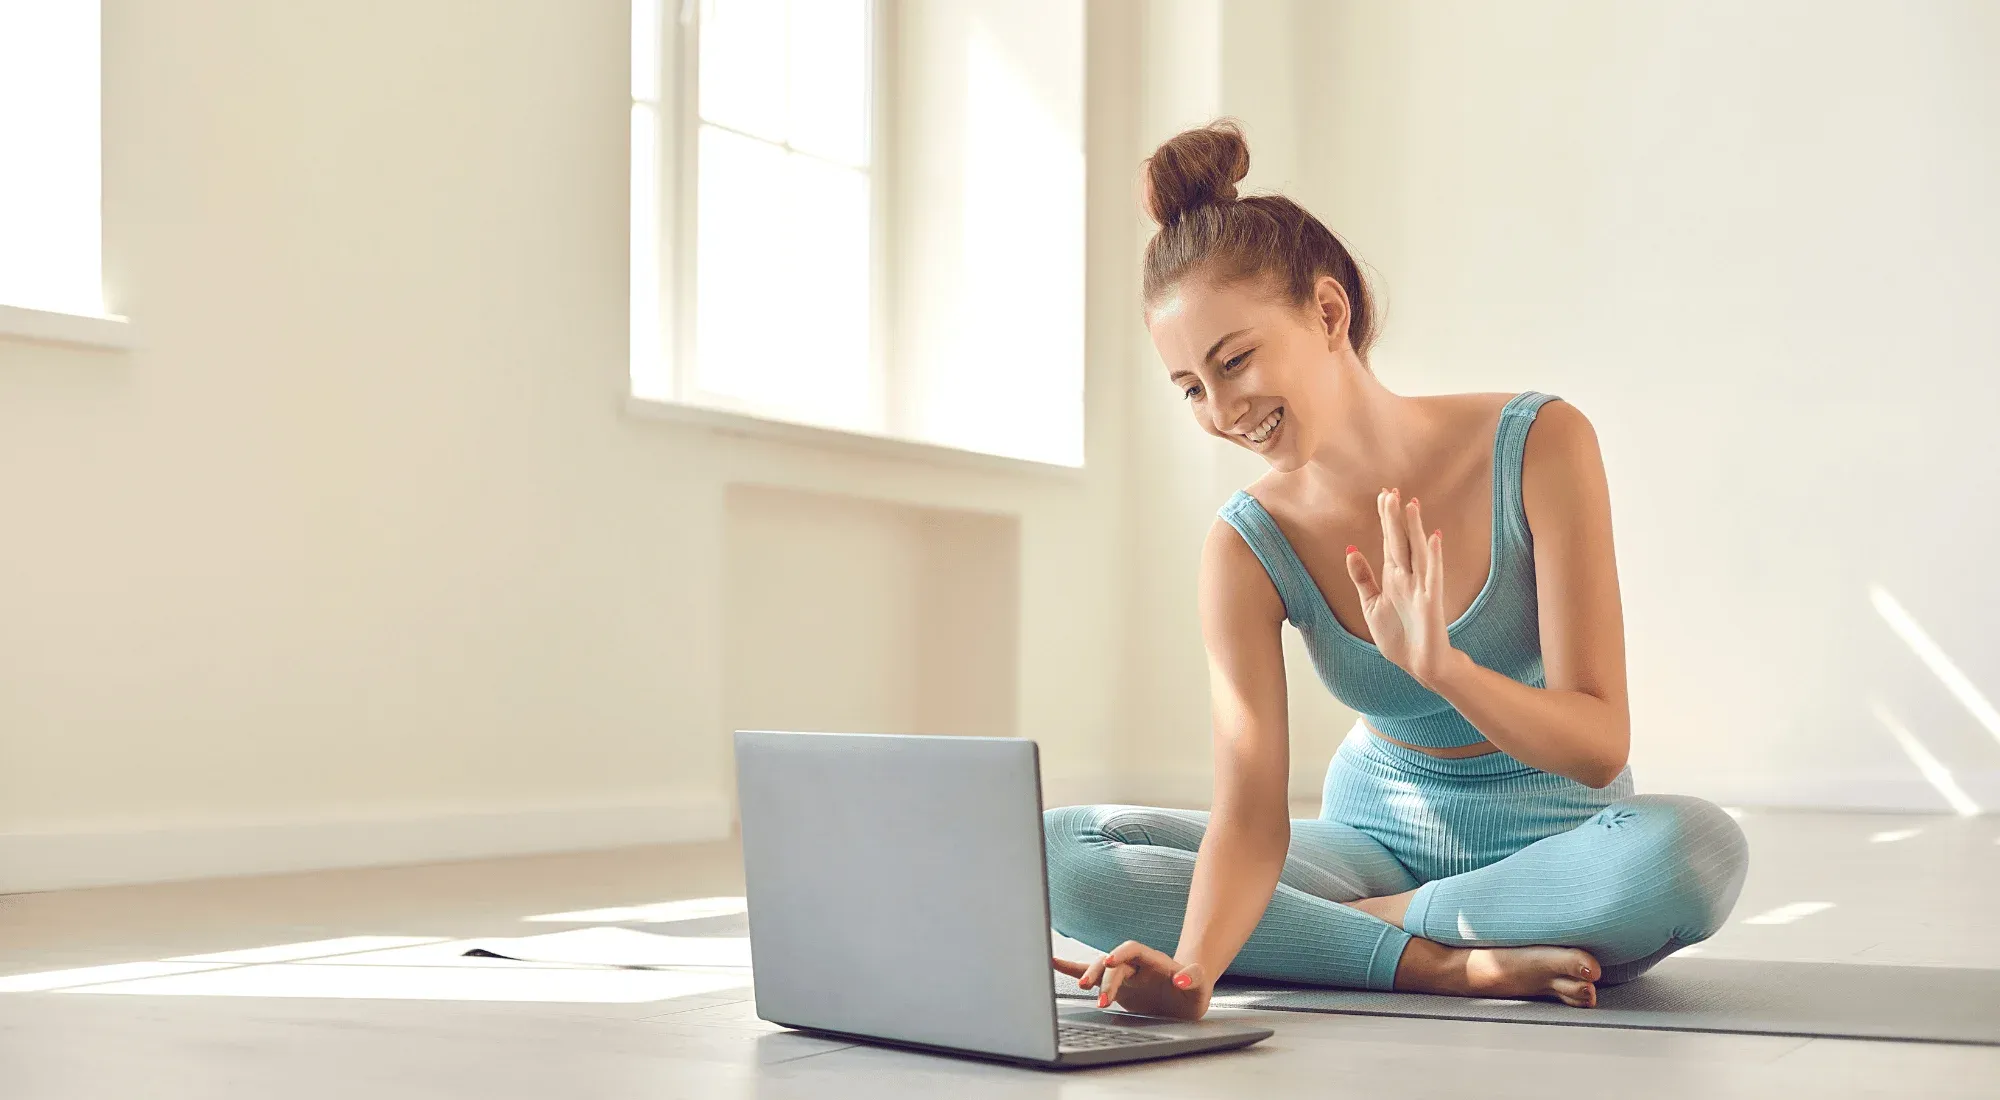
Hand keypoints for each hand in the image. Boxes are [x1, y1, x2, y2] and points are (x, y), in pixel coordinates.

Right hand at [1053, 943, 1209, 1020]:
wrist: (1186, 998)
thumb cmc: (1194, 988)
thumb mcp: (1201, 985)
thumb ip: (1194, 978)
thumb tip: (1181, 979)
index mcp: (1153, 960)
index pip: (1133, 950)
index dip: (1121, 954)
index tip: (1110, 963)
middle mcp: (1135, 965)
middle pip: (1113, 963)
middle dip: (1104, 977)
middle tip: (1099, 997)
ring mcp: (1124, 975)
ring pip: (1099, 969)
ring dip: (1088, 976)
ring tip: (1081, 989)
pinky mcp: (1116, 987)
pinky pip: (1092, 975)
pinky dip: (1072, 969)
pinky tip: (1054, 963)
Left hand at [1344, 488, 1457, 687]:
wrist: (1419, 664)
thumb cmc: (1398, 636)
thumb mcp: (1372, 605)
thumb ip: (1363, 578)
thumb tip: (1350, 550)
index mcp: (1393, 577)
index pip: (1389, 541)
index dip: (1386, 519)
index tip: (1383, 495)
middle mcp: (1408, 577)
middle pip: (1401, 541)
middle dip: (1395, 517)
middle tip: (1391, 490)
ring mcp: (1421, 587)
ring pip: (1417, 552)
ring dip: (1414, 529)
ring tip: (1411, 505)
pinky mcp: (1432, 601)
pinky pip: (1433, 575)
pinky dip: (1433, 556)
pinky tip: (1434, 538)